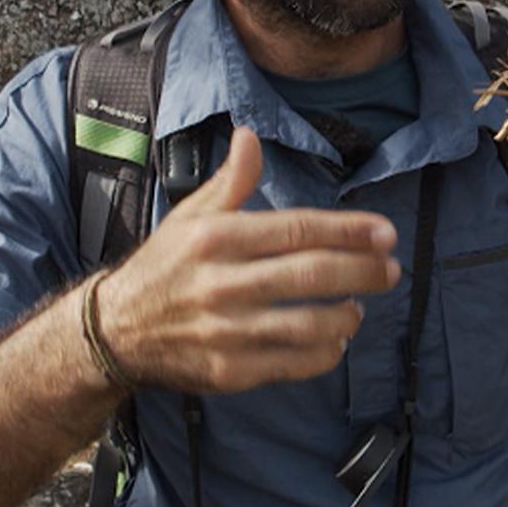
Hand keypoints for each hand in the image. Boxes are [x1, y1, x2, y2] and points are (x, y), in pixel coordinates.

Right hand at [98, 127, 400, 393]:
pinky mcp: (230, 372)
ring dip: (348, 315)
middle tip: (391, 269)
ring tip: (360, 305)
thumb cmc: (164, 267)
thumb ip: (231, 181)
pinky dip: (325, 354)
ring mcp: (227, 331)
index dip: (349, 231)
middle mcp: (222, 283)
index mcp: (217, 238)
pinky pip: (293, 364)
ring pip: (309, 324)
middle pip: (312, 274)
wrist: (116, 332)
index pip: (298, 229)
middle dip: (363, 271)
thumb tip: (250, 135)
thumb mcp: (190, 216)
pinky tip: (336, 340)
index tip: (385, 233)